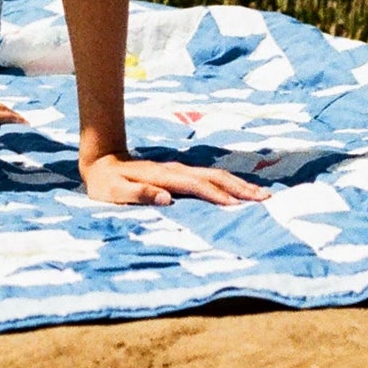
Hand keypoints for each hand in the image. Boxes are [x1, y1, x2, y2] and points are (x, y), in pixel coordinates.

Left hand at [82, 155, 268, 207]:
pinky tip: (240, 192)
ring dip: (238, 184)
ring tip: (262, 195)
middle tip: (264, 199)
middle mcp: (176, 170)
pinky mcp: (181, 175)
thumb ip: (138, 194)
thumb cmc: (107, 183)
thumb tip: (166, 198)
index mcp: (163, 177)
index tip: (236, 206)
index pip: (195, 186)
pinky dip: (229, 184)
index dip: (215, 195)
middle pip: (213, 176)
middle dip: (239, 187)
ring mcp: (180, 171)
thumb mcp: (114, 191)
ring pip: (215, 175)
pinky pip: (210, 178)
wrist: (103, 161)